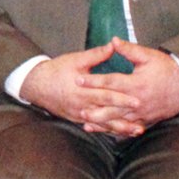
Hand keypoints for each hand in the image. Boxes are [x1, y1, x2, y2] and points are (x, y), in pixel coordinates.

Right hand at [20, 44, 141, 132]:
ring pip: (103, 123)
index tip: (137, 100)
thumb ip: (96, 55)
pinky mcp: (77, 119)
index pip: (106, 96)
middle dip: (126, 117)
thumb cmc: (56, 70)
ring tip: (136, 130)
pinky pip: (95, 126)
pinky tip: (120, 133)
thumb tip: (113, 45)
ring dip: (120, 128)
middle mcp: (82, 105)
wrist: (36, 85)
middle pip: (107, 113)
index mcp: (82, 90)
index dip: (122, 99)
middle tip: (143, 121)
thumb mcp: (75, 60)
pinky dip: (108, 130)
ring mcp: (79, 114)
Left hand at [79, 39, 178, 132]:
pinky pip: (127, 127)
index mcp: (136, 83)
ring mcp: (141, 113)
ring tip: (85, 121)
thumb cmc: (167, 69)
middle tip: (77, 107)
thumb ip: (129, 50)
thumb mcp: (148, 56)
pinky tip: (103, 130)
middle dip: (94, 107)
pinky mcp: (145, 120)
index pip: (110, 82)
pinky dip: (114, 130)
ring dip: (102, 122)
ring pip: (118, 119)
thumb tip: (113, 40)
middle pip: (112, 106)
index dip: (93, 80)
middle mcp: (137, 100)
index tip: (78, 79)